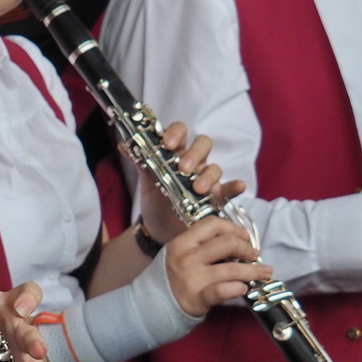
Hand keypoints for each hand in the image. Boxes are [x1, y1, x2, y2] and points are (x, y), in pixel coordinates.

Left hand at [135, 121, 245, 242]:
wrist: (160, 229)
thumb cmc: (156, 199)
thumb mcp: (147, 181)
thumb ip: (140, 161)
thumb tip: (124, 144)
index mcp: (176, 153)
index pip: (181, 132)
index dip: (176, 133)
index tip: (167, 142)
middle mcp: (194, 163)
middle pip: (202, 145)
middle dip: (194, 154)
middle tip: (182, 169)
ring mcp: (207, 180)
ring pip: (214, 167)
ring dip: (207, 176)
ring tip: (197, 189)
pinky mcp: (216, 198)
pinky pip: (229, 189)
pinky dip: (234, 186)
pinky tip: (237, 186)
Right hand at [161, 215, 266, 316]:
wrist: (154, 304)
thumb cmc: (175, 275)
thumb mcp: (181, 252)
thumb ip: (203, 243)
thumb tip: (239, 240)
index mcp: (182, 242)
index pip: (212, 224)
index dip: (233, 228)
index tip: (244, 237)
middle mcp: (187, 258)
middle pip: (227, 243)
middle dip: (247, 248)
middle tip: (254, 255)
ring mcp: (192, 278)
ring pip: (232, 269)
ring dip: (253, 270)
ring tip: (264, 272)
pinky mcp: (198, 298)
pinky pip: (224, 290)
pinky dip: (239, 288)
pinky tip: (244, 288)